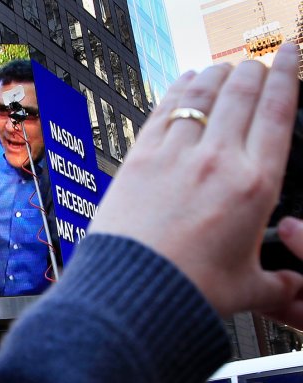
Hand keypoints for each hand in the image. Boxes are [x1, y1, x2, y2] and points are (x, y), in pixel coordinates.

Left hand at [92, 44, 301, 317]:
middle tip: (258, 64)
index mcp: (254, 186)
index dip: (289, 76)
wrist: (131, 292)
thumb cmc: (185, 290)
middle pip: (241, 94)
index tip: (292, 56)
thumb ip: (277, 284)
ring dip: (216, 75)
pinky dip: (178, 90)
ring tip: (225, 68)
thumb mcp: (246, 289)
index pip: (279, 112)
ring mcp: (175, 155)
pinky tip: (184, 82)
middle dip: (253, 71)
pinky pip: (164, 110)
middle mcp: (216, 161)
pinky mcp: (139, 159)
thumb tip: (292, 289)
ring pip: (202, 95)